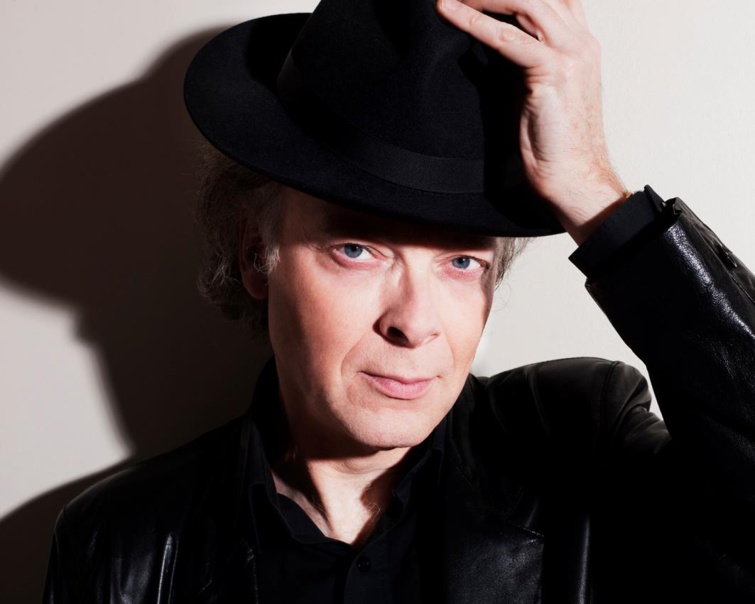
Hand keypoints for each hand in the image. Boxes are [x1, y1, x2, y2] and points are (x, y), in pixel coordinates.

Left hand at [437, 0, 629, 243]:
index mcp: (580, 44)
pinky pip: (509, 39)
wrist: (573, 175)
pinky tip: (450, 14)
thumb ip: (521, 60)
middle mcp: (580, 42)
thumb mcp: (535, 88)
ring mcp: (571, 54)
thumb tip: (488, 43)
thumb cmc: (552, 141)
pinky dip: (476, 24)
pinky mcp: (554, 72)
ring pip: (525, 4)